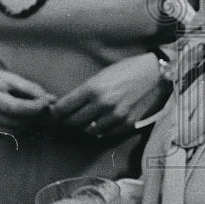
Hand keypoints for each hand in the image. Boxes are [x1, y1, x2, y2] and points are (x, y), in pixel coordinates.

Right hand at [0, 63, 54, 133]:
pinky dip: (16, 128)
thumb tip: (51, 99)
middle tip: (41, 107)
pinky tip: (17, 118)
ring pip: (12, 131)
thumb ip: (29, 88)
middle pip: (14, 121)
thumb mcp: (8, 76)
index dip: (33, 107)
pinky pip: (5, 135)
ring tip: (30, 112)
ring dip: (26, 123)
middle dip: (32, 115)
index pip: (13, 107)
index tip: (45, 103)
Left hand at [50, 54, 169, 138]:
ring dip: (84, 125)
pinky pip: (105, 133)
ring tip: (85, 118)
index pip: (63, 108)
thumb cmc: (125, 70)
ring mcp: (116, 116)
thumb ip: (83, 91)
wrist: (152, 73)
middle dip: (66, 120)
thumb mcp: (99, 76)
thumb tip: (65, 105)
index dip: (54, 112)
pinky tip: (101, 121)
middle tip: (65, 117)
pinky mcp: (126, 124)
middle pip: (73, 122)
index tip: (52, 112)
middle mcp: (103, 104)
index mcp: (93, 88)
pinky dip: (101, 129)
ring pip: (89, 130)